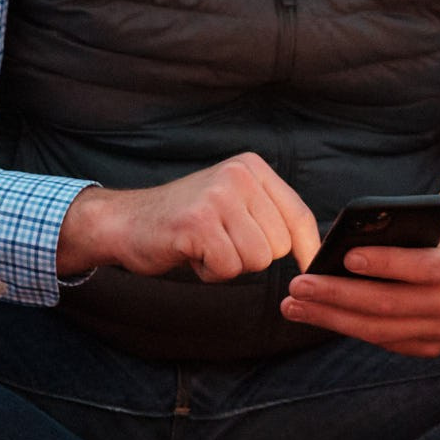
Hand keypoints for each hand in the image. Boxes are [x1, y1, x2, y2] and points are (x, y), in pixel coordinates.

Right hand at [57, 152, 322, 281]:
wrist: (125, 221)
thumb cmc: (184, 220)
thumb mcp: (232, 202)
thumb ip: (268, 215)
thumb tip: (314, 250)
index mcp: (250, 168)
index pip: (298, 214)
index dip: (308, 247)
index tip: (312, 267)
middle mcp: (238, 175)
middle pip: (279, 244)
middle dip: (252, 256)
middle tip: (219, 242)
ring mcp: (217, 196)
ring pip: (256, 259)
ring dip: (230, 264)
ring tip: (204, 246)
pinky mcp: (198, 222)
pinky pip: (228, 267)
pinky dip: (210, 271)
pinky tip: (191, 253)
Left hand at [279, 181, 439, 356]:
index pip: (420, 268)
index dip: (384, 263)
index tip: (346, 256)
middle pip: (387, 304)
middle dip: (338, 295)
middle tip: (298, 284)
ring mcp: (437, 332)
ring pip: (376, 328)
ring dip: (329, 317)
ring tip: (292, 303)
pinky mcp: (424, 348)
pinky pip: (379, 339)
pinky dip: (343, 327)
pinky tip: (313, 313)